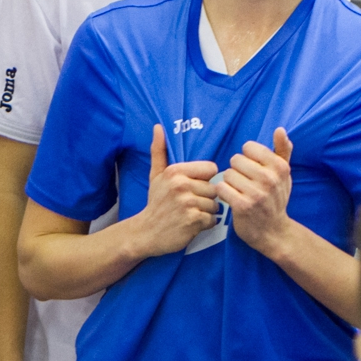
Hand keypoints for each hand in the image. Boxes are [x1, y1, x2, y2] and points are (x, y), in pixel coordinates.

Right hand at [126, 124, 219, 257]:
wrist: (145, 233)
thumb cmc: (155, 203)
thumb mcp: (156, 175)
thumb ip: (159, 151)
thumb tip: (158, 127)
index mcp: (175, 172)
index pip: (211, 169)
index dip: (205, 180)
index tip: (193, 188)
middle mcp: (182, 186)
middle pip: (214, 188)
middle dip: (205, 198)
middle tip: (189, 205)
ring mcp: (188, 204)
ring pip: (215, 205)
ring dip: (206, 212)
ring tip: (190, 214)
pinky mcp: (193, 221)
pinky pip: (212, 220)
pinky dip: (205, 224)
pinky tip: (192, 224)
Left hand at [216, 127, 294, 257]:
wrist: (273, 231)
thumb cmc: (276, 199)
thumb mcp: (284, 174)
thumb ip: (283, 150)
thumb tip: (280, 129)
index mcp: (279, 167)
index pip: (248, 147)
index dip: (247, 158)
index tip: (253, 171)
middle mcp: (269, 179)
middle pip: (236, 160)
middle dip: (237, 171)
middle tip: (245, 184)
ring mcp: (256, 193)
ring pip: (227, 174)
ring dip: (229, 183)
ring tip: (239, 192)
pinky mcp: (242, 206)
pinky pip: (221, 188)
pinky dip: (223, 193)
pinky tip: (231, 199)